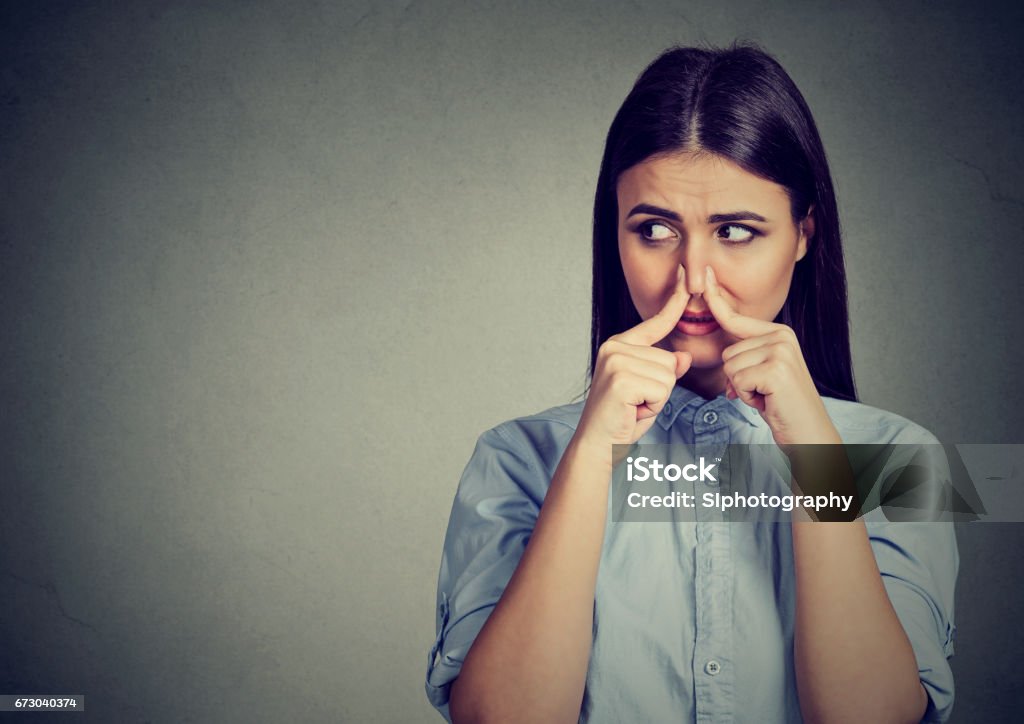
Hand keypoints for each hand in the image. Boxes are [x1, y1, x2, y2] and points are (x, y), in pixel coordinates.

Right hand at [576, 264, 692, 453]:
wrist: (598, 443)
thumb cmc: (622, 418)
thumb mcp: (649, 389)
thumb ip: (664, 369)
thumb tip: (682, 357)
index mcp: (619, 345)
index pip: (655, 322)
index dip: (673, 301)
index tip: (683, 276)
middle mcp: (615, 347)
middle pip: (669, 360)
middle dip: (661, 388)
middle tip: (637, 402)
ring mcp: (616, 361)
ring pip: (667, 375)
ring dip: (657, 398)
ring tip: (634, 406)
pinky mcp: (621, 378)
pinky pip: (662, 389)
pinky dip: (653, 406)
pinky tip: (633, 409)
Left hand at [704, 266, 840, 447]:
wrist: (810, 434)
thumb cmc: (783, 406)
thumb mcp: (764, 374)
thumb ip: (748, 357)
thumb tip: (727, 356)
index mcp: (779, 333)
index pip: (737, 317)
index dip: (717, 298)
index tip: (704, 274)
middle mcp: (782, 336)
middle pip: (727, 352)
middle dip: (739, 379)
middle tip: (764, 391)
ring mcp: (780, 351)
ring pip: (730, 367)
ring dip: (743, 389)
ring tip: (767, 396)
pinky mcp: (775, 370)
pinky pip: (737, 381)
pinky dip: (747, 398)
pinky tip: (768, 401)